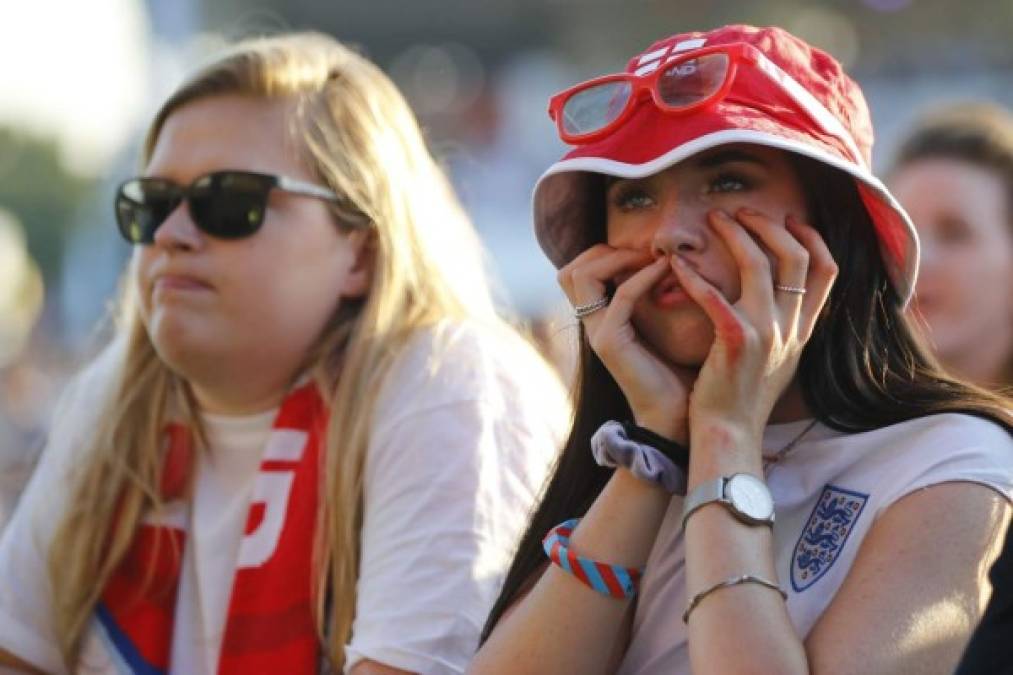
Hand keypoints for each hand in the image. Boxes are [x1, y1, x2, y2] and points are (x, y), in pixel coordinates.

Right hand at [558, 245, 692, 441]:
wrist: (677, 417)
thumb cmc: (677, 374)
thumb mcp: (661, 328)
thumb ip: (653, 299)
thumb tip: (668, 261)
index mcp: (599, 321)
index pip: (577, 273)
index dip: (604, 253)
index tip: (643, 252)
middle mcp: (591, 325)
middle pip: (569, 271)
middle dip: (605, 251)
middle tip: (643, 252)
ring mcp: (597, 333)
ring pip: (581, 276)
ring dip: (617, 258)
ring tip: (652, 258)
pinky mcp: (611, 343)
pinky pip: (619, 296)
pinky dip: (642, 277)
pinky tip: (665, 271)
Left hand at [670, 208, 836, 442]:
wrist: (729, 433)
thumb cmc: (742, 398)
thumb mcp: (778, 360)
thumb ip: (784, 328)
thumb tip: (780, 298)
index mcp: (803, 331)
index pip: (826, 271)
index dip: (812, 238)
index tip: (791, 218)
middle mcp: (791, 328)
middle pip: (795, 257)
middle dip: (769, 225)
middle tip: (741, 211)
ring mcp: (767, 333)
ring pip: (759, 265)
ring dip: (736, 234)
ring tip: (714, 219)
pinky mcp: (736, 341)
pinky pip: (715, 295)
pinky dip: (693, 275)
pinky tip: (676, 263)